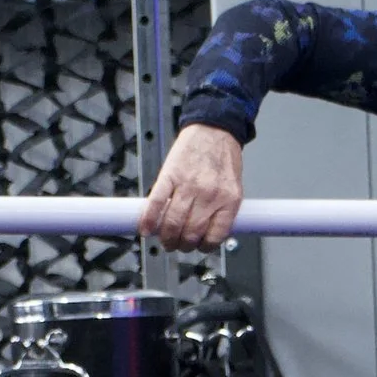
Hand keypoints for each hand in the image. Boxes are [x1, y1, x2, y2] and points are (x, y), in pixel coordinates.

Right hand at [142, 123, 244, 249]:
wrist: (214, 128)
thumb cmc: (224, 158)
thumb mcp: (232, 187)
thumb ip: (221, 209)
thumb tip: (206, 234)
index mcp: (229, 200)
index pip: (215, 236)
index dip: (204, 247)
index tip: (198, 247)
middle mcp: (210, 195)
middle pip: (191, 234)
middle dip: (182, 246)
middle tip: (177, 245)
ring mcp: (189, 185)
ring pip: (173, 223)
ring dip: (166, 238)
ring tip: (164, 240)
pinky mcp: (170, 175)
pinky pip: (156, 203)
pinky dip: (148, 219)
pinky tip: (145, 229)